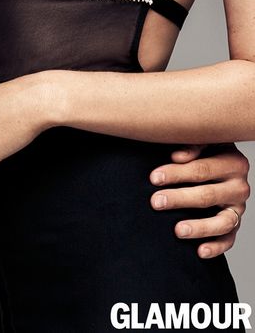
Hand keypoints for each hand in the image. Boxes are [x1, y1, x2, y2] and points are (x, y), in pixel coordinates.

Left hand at [150, 143, 249, 258]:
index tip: (154, 178)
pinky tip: (200, 251)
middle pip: (207, 195)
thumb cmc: (204, 149)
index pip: (202, 170)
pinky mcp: (235, 224)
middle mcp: (239, 186)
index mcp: (233, 161)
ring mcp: (238, 207)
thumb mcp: (202, 141)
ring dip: (199, 227)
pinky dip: (216, 247)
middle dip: (179, 199)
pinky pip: (228, 239)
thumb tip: (176, 156)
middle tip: (155, 202)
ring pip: (222, 222)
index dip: (177, 173)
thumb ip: (191, 145)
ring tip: (177, 230)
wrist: (220, 162)